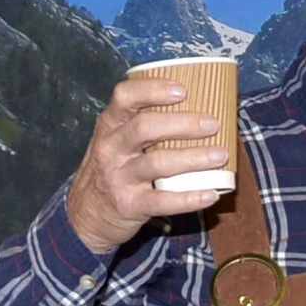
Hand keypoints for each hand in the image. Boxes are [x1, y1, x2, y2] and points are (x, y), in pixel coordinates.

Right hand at [64, 77, 230, 253]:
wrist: (85, 215)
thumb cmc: (112, 172)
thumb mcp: (116, 143)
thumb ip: (143, 127)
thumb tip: (197, 113)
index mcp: (110, 126)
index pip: (125, 97)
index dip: (152, 89)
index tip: (182, 90)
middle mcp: (111, 148)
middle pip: (145, 128)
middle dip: (182, 123)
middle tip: (212, 124)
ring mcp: (119, 178)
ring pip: (156, 163)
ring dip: (192, 158)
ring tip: (220, 155)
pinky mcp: (130, 205)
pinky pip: (162, 201)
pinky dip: (189, 198)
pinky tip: (211, 194)